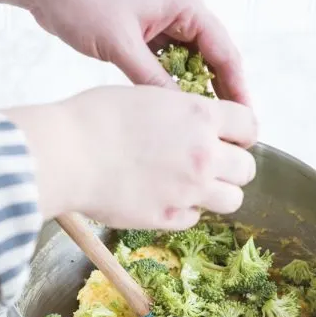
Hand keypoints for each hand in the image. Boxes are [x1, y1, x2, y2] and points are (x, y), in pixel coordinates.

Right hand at [3, 85, 256, 228]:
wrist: (65, 154)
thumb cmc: (93, 118)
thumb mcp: (146, 97)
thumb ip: (179, 113)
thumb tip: (191, 125)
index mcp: (199, 116)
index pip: (249, 127)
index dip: (240, 134)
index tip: (228, 138)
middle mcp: (203, 154)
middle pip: (247, 169)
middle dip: (233, 167)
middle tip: (210, 166)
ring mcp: (189, 190)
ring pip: (233, 200)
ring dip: (217, 194)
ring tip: (191, 187)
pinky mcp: (168, 218)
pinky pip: (194, 219)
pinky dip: (183, 211)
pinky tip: (161, 198)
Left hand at [31, 0, 250, 105]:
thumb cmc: (82, 2)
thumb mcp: (121, 45)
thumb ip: (152, 79)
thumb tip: (181, 113)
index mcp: (185, 5)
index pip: (224, 52)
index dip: (237, 88)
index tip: (246, 119)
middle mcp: (181, 11)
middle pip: (213, 59)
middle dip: (220, 93)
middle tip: (228, 130)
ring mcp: (163, 22)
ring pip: (190, 63)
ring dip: (195, 91)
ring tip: (202, 127)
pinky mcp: (145, 33)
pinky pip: (168, 63)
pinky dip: (171, 84)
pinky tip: (172, 110)